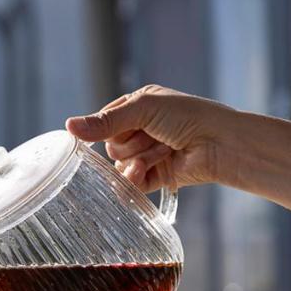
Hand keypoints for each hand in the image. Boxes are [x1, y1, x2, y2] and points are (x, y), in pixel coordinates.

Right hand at [64, 86, 238, 191]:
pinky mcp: (156, 176)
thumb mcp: (143, 109)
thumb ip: (105, 122)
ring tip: (164, 150)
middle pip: (111, 145)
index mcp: (138, 106)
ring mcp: (148, 153)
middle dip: (130, 143)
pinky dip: (135, 179)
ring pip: (119, 164)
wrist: (222, 144)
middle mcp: (141, 129)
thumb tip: (68, 127)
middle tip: (153, 136)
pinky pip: (130, 183)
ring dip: (139, 158)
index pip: (104, 121)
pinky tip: (146, 171)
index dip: (108, 127)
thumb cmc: (188, 117)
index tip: (121, 126)